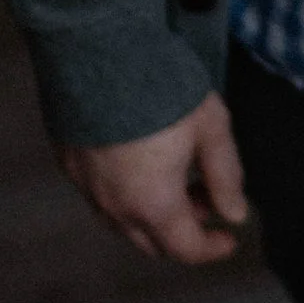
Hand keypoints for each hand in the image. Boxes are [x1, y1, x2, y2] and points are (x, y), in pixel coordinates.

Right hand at [61, 92, 247, 265]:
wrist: (98, 52)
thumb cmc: (163, 89)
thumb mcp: (210, 129)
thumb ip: (225, 177)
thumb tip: (235, 215)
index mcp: (154, 204)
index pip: (186, 249)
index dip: (212, 249)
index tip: (230, 238)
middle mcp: (115, 206)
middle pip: (152, 242)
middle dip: (184, 231)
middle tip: (208, 201)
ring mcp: (85, 187)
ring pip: (123, 221)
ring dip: (154, 213)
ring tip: (178, 179)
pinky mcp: (68, 163)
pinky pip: (99, 196)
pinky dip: (126, 194)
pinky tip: (140, 163)